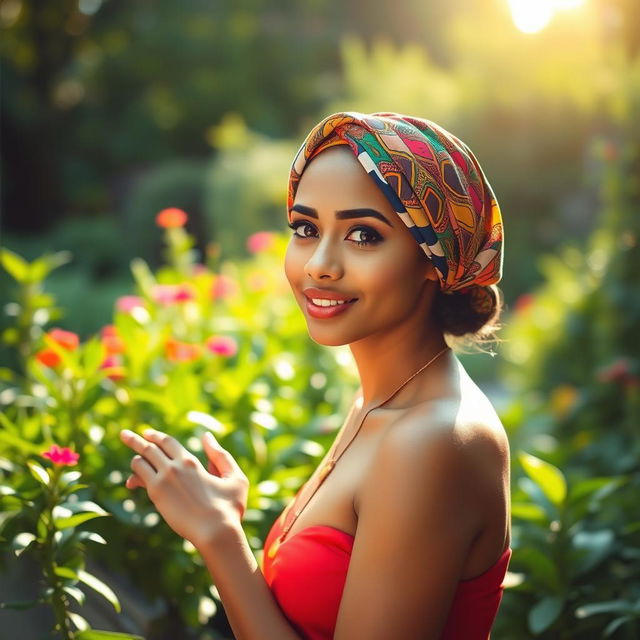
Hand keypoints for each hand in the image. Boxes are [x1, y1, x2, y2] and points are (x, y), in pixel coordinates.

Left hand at [119, 428, 248, 547]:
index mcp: (191, 461)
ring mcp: (163, 480)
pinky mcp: (156, 495)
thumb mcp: (235, 478)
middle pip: (149, 447)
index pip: (167, 442)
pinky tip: (132, 483)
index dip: (156, 436)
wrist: (216, 532)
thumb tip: (206, 437)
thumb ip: (221, 456)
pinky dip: (134, 477)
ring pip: (140, 462)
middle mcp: (174, 467)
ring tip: (132, 459)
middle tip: (124, 434)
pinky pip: (139, 479)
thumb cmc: (229, 508)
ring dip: (135, 458)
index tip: (147, 433)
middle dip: (135, 439)